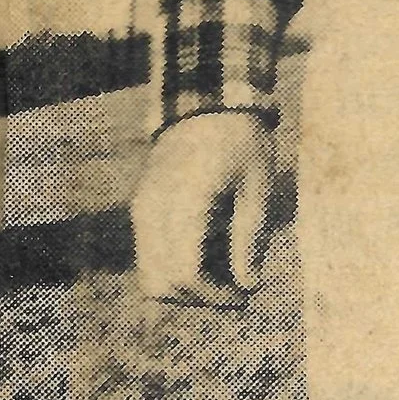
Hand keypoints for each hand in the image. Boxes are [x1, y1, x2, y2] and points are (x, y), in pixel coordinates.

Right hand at [130, 112, 275, 303]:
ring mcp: (142, 209)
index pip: (185, 273)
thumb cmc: (242, 142)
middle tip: (235, 291)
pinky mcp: (140, 208)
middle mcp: (154, 210)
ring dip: (183, 288)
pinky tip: (206, 257)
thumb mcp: (258, 187)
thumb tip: (248, 285)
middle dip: (198, 298)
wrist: (207, 102)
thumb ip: (251, 238)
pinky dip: (172, 268)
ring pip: (148, 275)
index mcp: (187, 202)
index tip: (243, 296)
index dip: (213, 295)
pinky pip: (148, 256)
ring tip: (222, 277)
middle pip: (161, 283)